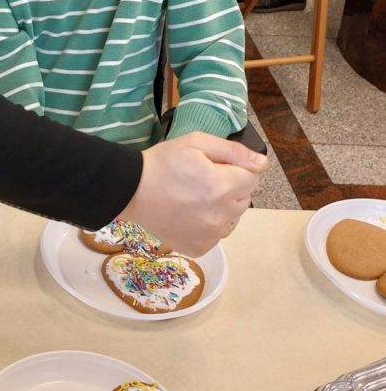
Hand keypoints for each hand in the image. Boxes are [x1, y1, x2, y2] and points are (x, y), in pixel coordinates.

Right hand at [118, 132, 266, 256]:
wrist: (130, 190)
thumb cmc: (162, 162)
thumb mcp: (195, 143)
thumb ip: (233, 151)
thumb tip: (261, 162)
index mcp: (223, 187)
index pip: (253, 177)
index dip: (236, 167)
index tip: (216, 164)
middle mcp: (221, 215)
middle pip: (244, 198)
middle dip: (231, 186)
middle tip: (204, 178)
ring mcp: (211, 235)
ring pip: (232, 218)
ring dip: (222, 207)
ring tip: (196, 196)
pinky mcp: (199, 247)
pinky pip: (216, 234)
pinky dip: (209, 224)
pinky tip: (190, 213)